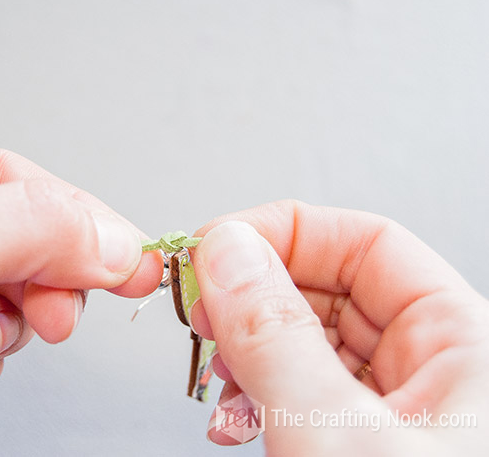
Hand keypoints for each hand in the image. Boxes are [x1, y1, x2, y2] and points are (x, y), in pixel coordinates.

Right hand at [189, 201, 488, 453]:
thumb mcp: (339, 433)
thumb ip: (277, 337)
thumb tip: (228, 252)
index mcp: (464, 347)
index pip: (369, 243)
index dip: (284, 232)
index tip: (217, 246)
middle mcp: (433, 373)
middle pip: (329, 291)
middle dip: (253, 299)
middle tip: (204, 310)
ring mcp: (397, 413)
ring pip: (307, 344)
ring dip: (246, 354)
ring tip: (219, 377)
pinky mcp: (362, 444)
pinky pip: (302, 395)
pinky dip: (257, 398)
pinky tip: (234, 419)